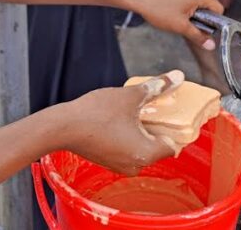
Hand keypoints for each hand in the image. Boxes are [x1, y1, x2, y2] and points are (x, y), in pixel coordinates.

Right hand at [59, 71, 184, 174]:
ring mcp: (120, 166)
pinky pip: (126, 150)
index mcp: (146, 154)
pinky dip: (127, 137)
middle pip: (157, 147)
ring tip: (135, 111)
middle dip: (157, 127)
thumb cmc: (97, 114)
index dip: (173, 127)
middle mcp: (136, 166)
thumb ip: (157, 87)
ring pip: (140, 148)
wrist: (62, 127)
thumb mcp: (131, 96)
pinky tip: (120, 120)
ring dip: (141, 131)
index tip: (170, 112)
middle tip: (153, 108)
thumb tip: (178, 75)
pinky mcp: (107, 162)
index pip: (172, 145)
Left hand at [127, 0, 222, 48]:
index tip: (202, 29)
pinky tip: (169, 8)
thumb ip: (198, 36)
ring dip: (190, 9)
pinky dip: (182, 1)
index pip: (218, 10)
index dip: (213, 22)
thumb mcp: (180, 27)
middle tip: (186, 24)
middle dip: (200, 16)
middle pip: (207, 4)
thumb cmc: (157, 9)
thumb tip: (211, 45)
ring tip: (176, 16)